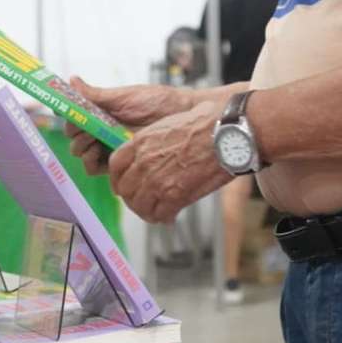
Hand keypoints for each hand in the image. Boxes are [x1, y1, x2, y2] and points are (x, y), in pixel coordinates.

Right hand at [65, 79, 193, 175]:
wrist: (181, 116)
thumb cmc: (156, 101)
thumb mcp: (123, 96)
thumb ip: (95, 94)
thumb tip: (72, 80)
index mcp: (100, 112)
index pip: (74, 118)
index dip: (69, 118)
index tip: (71, 117)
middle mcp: (102, 129)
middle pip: (75, 138)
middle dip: (76, 135)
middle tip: (87, 131)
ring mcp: (110, 146)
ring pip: (83, 155)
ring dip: (83, 150)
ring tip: (94, 143)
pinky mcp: (120, 161)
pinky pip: (98, 168)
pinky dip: (94, 164)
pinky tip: (103, 155)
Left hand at [106, 99, 232, 223]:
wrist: (227, 134)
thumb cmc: (206, 124)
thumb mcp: (169, 125)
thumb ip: (153, 142)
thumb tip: (152, 153)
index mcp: (141, 142)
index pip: (115, 165)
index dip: (118, 179)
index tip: (123, 185)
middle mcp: (143, 162)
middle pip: (125, 189)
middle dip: (133, 198)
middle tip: (144, 201)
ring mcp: (157, 181)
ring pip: (139, 206)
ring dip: (147, 210)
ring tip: (157, 211)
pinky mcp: (174, 196)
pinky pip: (159, 215)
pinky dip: (163, 218)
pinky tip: (170, 216)